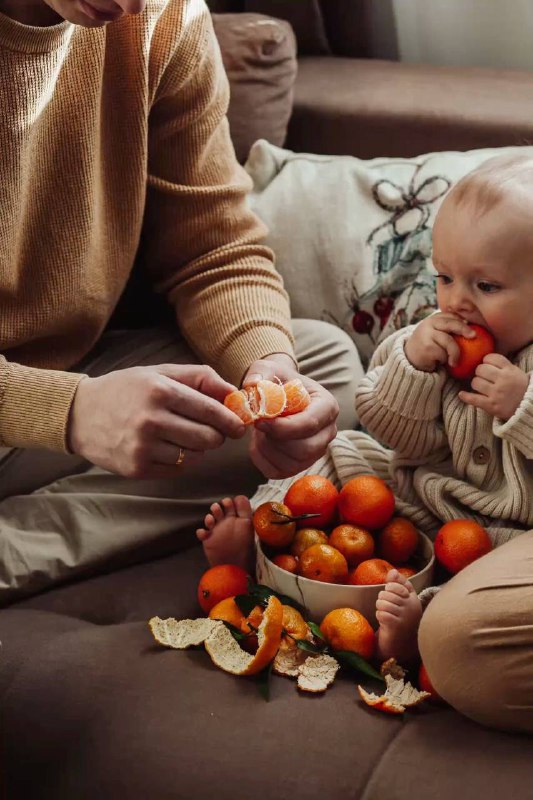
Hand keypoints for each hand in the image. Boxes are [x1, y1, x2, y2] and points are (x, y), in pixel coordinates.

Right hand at [68, 364, 245, 477]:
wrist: (80, 414)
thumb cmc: (127, 390)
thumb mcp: (161, 373)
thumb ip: (201, 378)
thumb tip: (236, 394)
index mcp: (160, 391)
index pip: (212, 412)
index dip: (231, 421)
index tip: (239, 426)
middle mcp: (151, 420)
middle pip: (208, 439)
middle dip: (215, 436)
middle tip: (210, 431)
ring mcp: (142, 447)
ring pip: (195, 456)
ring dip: (196, 448)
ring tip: (180, 435)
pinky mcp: (136, 469)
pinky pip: (177, 469)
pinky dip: (179, 460)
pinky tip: (164, 447)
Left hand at [242, 353, 338, 478]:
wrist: (277, 395)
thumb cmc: (277, 381)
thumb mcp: (268, 369)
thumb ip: (260, 373)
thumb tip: (252, 385)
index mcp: (327, 406)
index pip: (310, 423)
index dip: (282, 427)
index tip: (259, 421)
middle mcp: (328, 431)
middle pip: (305, 449)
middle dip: (275, 440)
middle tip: (258, 426)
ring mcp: (317, 451)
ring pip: (292, 464)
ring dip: (267, 450)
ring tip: (259, 431)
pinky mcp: (301, 465)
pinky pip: (279, 472)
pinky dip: (262, 460)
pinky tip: (258, 443)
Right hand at [404, 313, 475, 371]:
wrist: (409, 358)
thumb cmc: (429, 346)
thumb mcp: (436, 334)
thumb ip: (448, 330)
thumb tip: (473, 331)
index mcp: (434, 319)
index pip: (451, 316)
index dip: (462, 321)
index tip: (472, 328)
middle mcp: (429, 324)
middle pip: (451, 324)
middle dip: (464, 329)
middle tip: (474, 336)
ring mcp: (427, 335)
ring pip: (449, 342)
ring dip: (455, 353)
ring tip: (454, 362)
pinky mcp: (427, 347)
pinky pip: (443, 354)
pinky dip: (444, 360)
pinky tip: (439, 363)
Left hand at [458, 354, 528, 419]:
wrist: (529, 408)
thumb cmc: (520, 388)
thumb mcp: (516, 372)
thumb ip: (503, 365)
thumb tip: (485, 358)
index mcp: (510, 370)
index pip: (491, 358)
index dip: (486, 360)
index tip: (486, 364)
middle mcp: (503, 380)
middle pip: (480, 369)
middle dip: (479, 372)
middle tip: (483, 377)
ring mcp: (497, 393)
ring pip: (475, 382)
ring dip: (476, 384)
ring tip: (480, 387)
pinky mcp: (491, 405)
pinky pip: (474, 399)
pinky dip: (466, 396)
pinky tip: (462, 394)